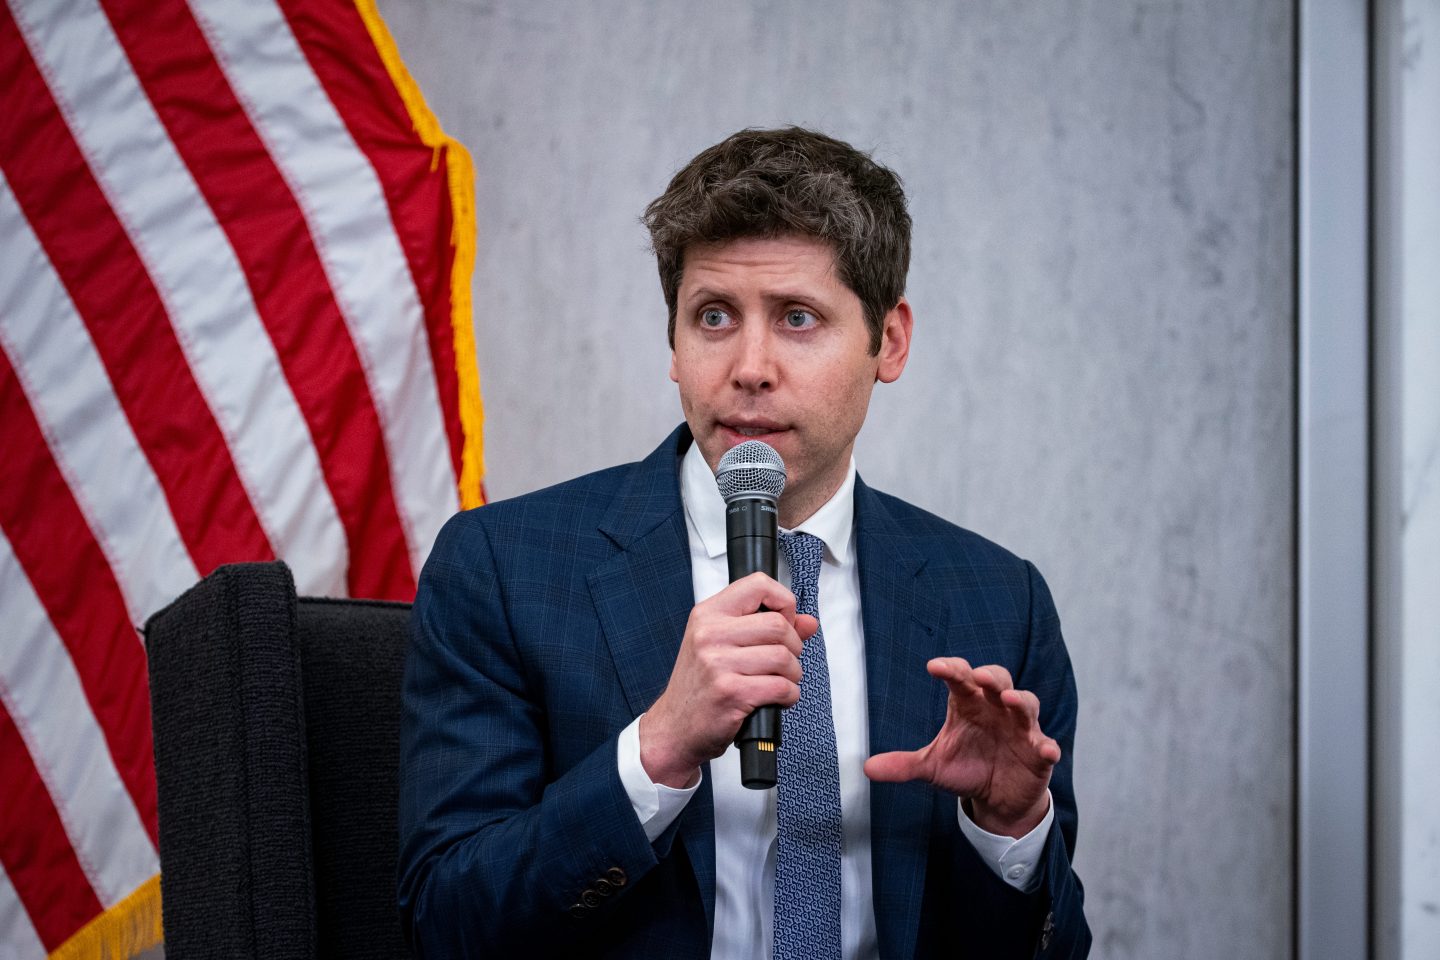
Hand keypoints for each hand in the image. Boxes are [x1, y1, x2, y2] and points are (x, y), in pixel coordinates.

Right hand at [640, 572, 819, 787]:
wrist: (674, 728)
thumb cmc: (700, 686)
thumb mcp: (722, 646)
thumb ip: (765, 629)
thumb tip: (808, 622)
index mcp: (707, 614)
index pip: (758, 584)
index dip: (783, 602)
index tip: (785, 621)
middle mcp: (709, 634)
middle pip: (778, 624)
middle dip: (794, 646)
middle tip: (785, 661)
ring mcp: (718, 663)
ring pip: (783, 656)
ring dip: (793, 674)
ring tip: (780, 681)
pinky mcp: (731, 693)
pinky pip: (781, 686)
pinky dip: (789, 695)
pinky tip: (777, 699)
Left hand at [863, 657, 1058, 837]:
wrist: (996, 798)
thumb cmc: (966, 768)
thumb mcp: (932, 768)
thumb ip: (903, 765)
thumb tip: (867, 768)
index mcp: (968, 705)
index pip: (960, 678)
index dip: (951, 669)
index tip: (934, 667)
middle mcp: (996, 709)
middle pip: (998, 680)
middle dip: (991, 676)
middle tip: (979, 677)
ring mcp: (1020, 729)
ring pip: (1026, 704)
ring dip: (1020, 700)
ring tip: (1009, 700)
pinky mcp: (1039, 753)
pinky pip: (1047, 744)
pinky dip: (1048, 745)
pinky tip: (1047, 750)